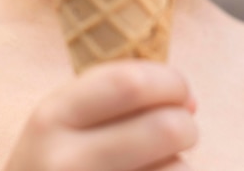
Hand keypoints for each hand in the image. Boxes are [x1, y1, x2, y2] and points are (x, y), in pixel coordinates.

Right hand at [4, 60, 197, 169]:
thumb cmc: (57, 161)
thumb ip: (118, 95)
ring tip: (158, 165)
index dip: (169, 81)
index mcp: (54, 116)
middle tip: (182, 130)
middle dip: (186, 124)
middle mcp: (64, 161)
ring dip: (181, 164)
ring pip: (176, 170)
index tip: (179, 92)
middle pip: (163, 127)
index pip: (130, 83)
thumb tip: (189, 102)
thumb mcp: (66, 119)